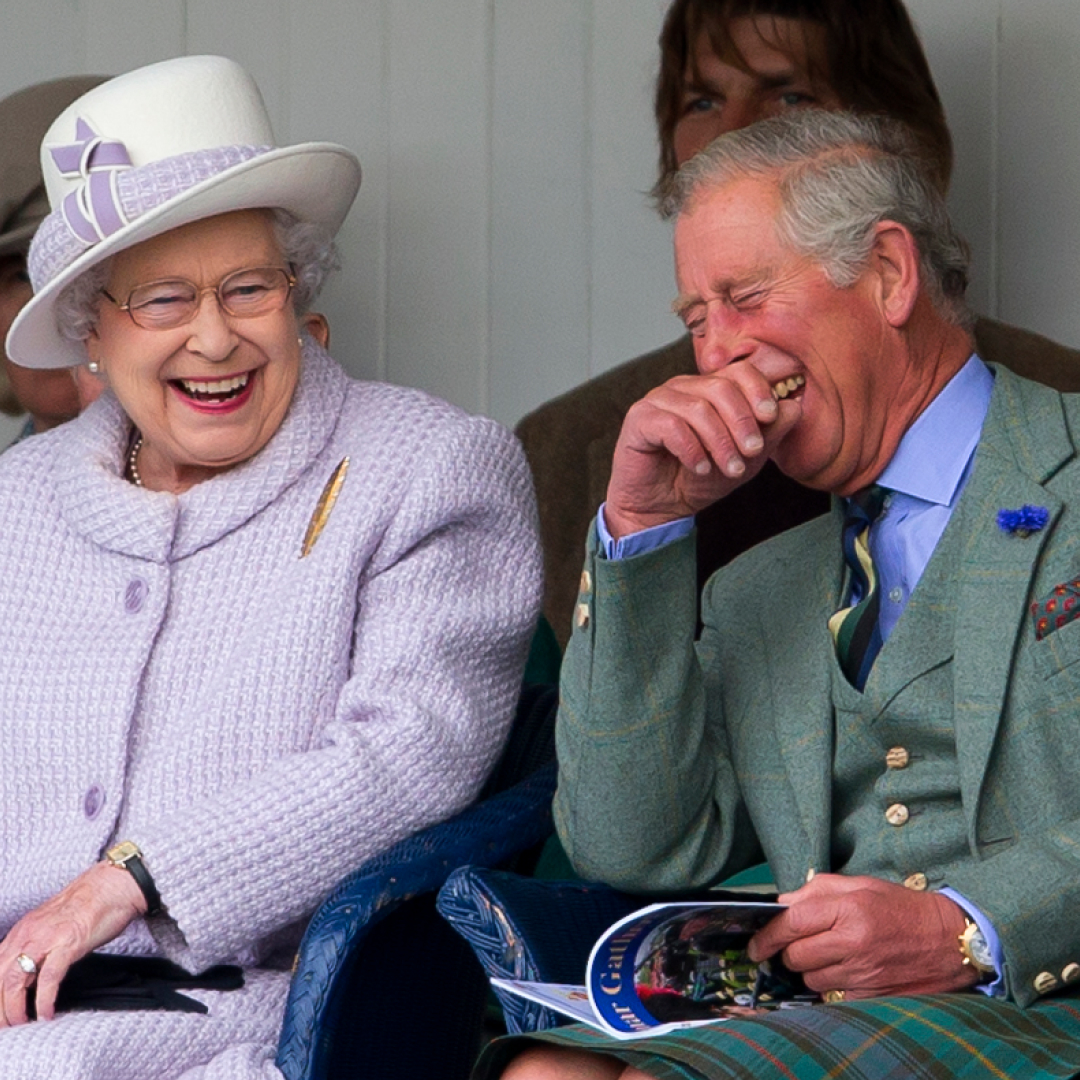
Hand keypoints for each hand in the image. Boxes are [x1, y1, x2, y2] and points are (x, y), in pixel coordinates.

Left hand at [0, 861, 146, 1025]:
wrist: (113, 884)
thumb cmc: (89, 904)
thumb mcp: (52, 925)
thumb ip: (37, 946)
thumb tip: (30, 972)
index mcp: (22, 930)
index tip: (1, 1010)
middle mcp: (28, 934)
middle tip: (6, 1026)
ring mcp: (47, 938)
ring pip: (15, 981)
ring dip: (14, 1009)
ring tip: (21, 1023)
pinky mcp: (68, 943)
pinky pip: (48, 978)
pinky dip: (44, 1000)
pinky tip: (45, 1013)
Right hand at [603, 365, 801, 538]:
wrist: (662, 508)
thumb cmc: (700, 479)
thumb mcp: (746, 459)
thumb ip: (770, 433)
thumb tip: (793, 407)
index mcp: (709, 389)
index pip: (739, 371)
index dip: (758, 390)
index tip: (771, 417)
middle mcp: (683, 387)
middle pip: (720, 386)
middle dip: (742, 421)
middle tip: (753, 451)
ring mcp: (658, 400)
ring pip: (698, 407)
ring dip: (720, 441)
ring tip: (730, 468)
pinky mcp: (638, 419)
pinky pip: (671, 425)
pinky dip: (692, 449)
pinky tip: (701, 467)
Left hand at [747, 874, 979, 999]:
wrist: (949, 941)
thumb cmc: (901, 908)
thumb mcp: (860, 885)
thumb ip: (817, 890)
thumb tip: (782, 904)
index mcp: (849, 908)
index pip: (791, 923)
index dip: (767, 934)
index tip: (755, 944)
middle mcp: (854, 943)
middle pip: (795, 956)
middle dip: (790, 951)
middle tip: (800, 944)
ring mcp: (864, 974)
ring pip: (811, 980)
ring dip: (811, 970)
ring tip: (830, 955)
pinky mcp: (873, 997)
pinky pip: (834, 997)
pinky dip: (832, 986)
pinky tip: (846, 972)